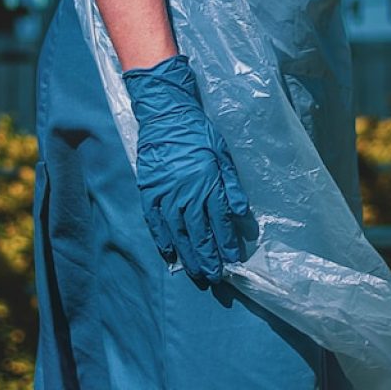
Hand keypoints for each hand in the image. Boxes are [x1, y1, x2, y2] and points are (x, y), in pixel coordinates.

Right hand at [122, 54, 249, 283]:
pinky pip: (155, 221)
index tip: (233, 259)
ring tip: (196, 272)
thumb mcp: (222, 153)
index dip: (226, 243)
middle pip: (199, 232)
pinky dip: (162, 239)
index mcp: (207, 183)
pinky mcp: (149, 190)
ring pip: (178, 232)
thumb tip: (241, 212)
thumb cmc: (197, 132)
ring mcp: (165, 193)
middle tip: (215, 276)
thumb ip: (231, 184)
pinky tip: (169, 254)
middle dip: (209, 256)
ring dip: (188, 254)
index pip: (219, 221)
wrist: (165, 114)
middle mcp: (186, 193)